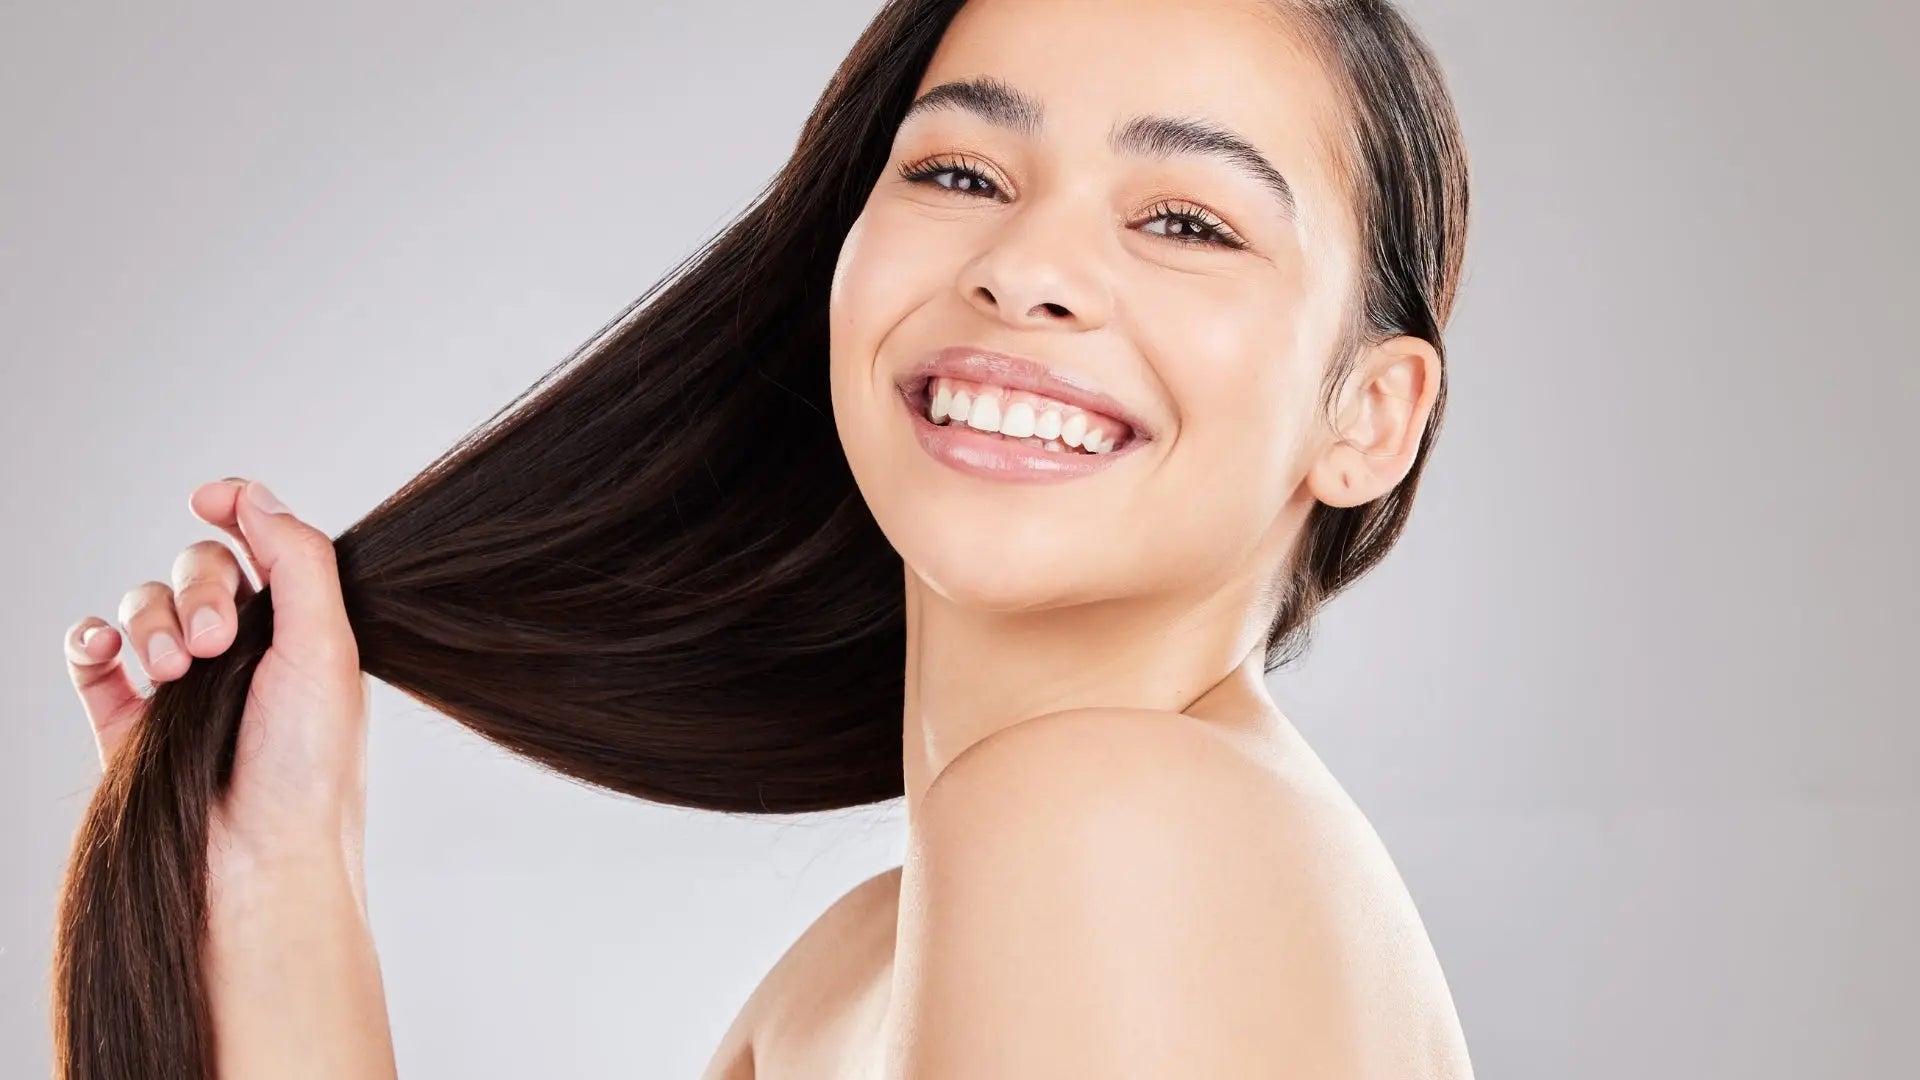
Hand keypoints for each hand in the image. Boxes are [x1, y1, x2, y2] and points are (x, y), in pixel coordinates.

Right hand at [63, 477, 370, 907]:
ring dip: (150, 619)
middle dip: (200, 589)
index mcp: (301, 631)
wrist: (254, 861)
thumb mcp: (326, 647)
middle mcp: (242, 652)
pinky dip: (90, 640)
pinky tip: (107, 652)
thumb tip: (253, 495)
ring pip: (141, 604)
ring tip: (176, 668)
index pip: (261, 547)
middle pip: (198, 567)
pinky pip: (90, 654)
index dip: (237, 511)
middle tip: (218, 642)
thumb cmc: (306, 767)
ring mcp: (180, 686)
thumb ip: (296, 560)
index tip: (212, 498)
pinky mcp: (127, 720)